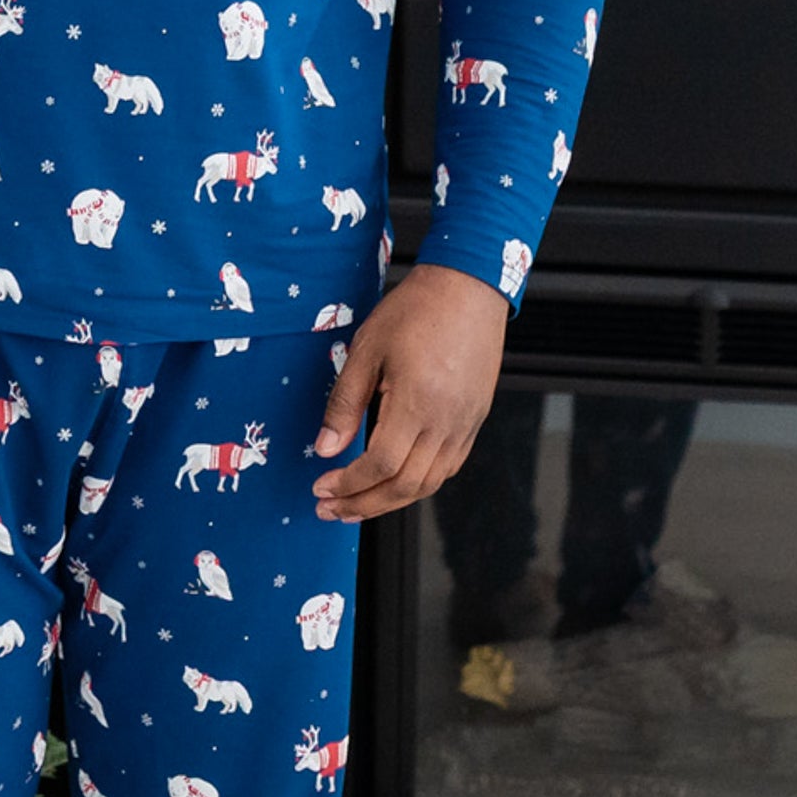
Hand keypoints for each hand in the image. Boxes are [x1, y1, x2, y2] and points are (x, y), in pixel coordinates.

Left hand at [308, 262, 508, 521]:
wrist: (468, 286)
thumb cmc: (417, 309)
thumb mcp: (367, 349)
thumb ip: (344, 403)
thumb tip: (326, 448)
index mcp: (417, 403)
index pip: (380, 465)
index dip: (348, 485)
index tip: (322, 488)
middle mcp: (447, 422)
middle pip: (406, 486)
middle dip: (364, 504)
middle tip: (331, 509)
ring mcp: (466, 423)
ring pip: (430, 483)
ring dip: (391, 500)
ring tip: (358, 503)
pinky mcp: (475, 419)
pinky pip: (449, 466)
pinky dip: (419, 482)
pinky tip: (395, 480)